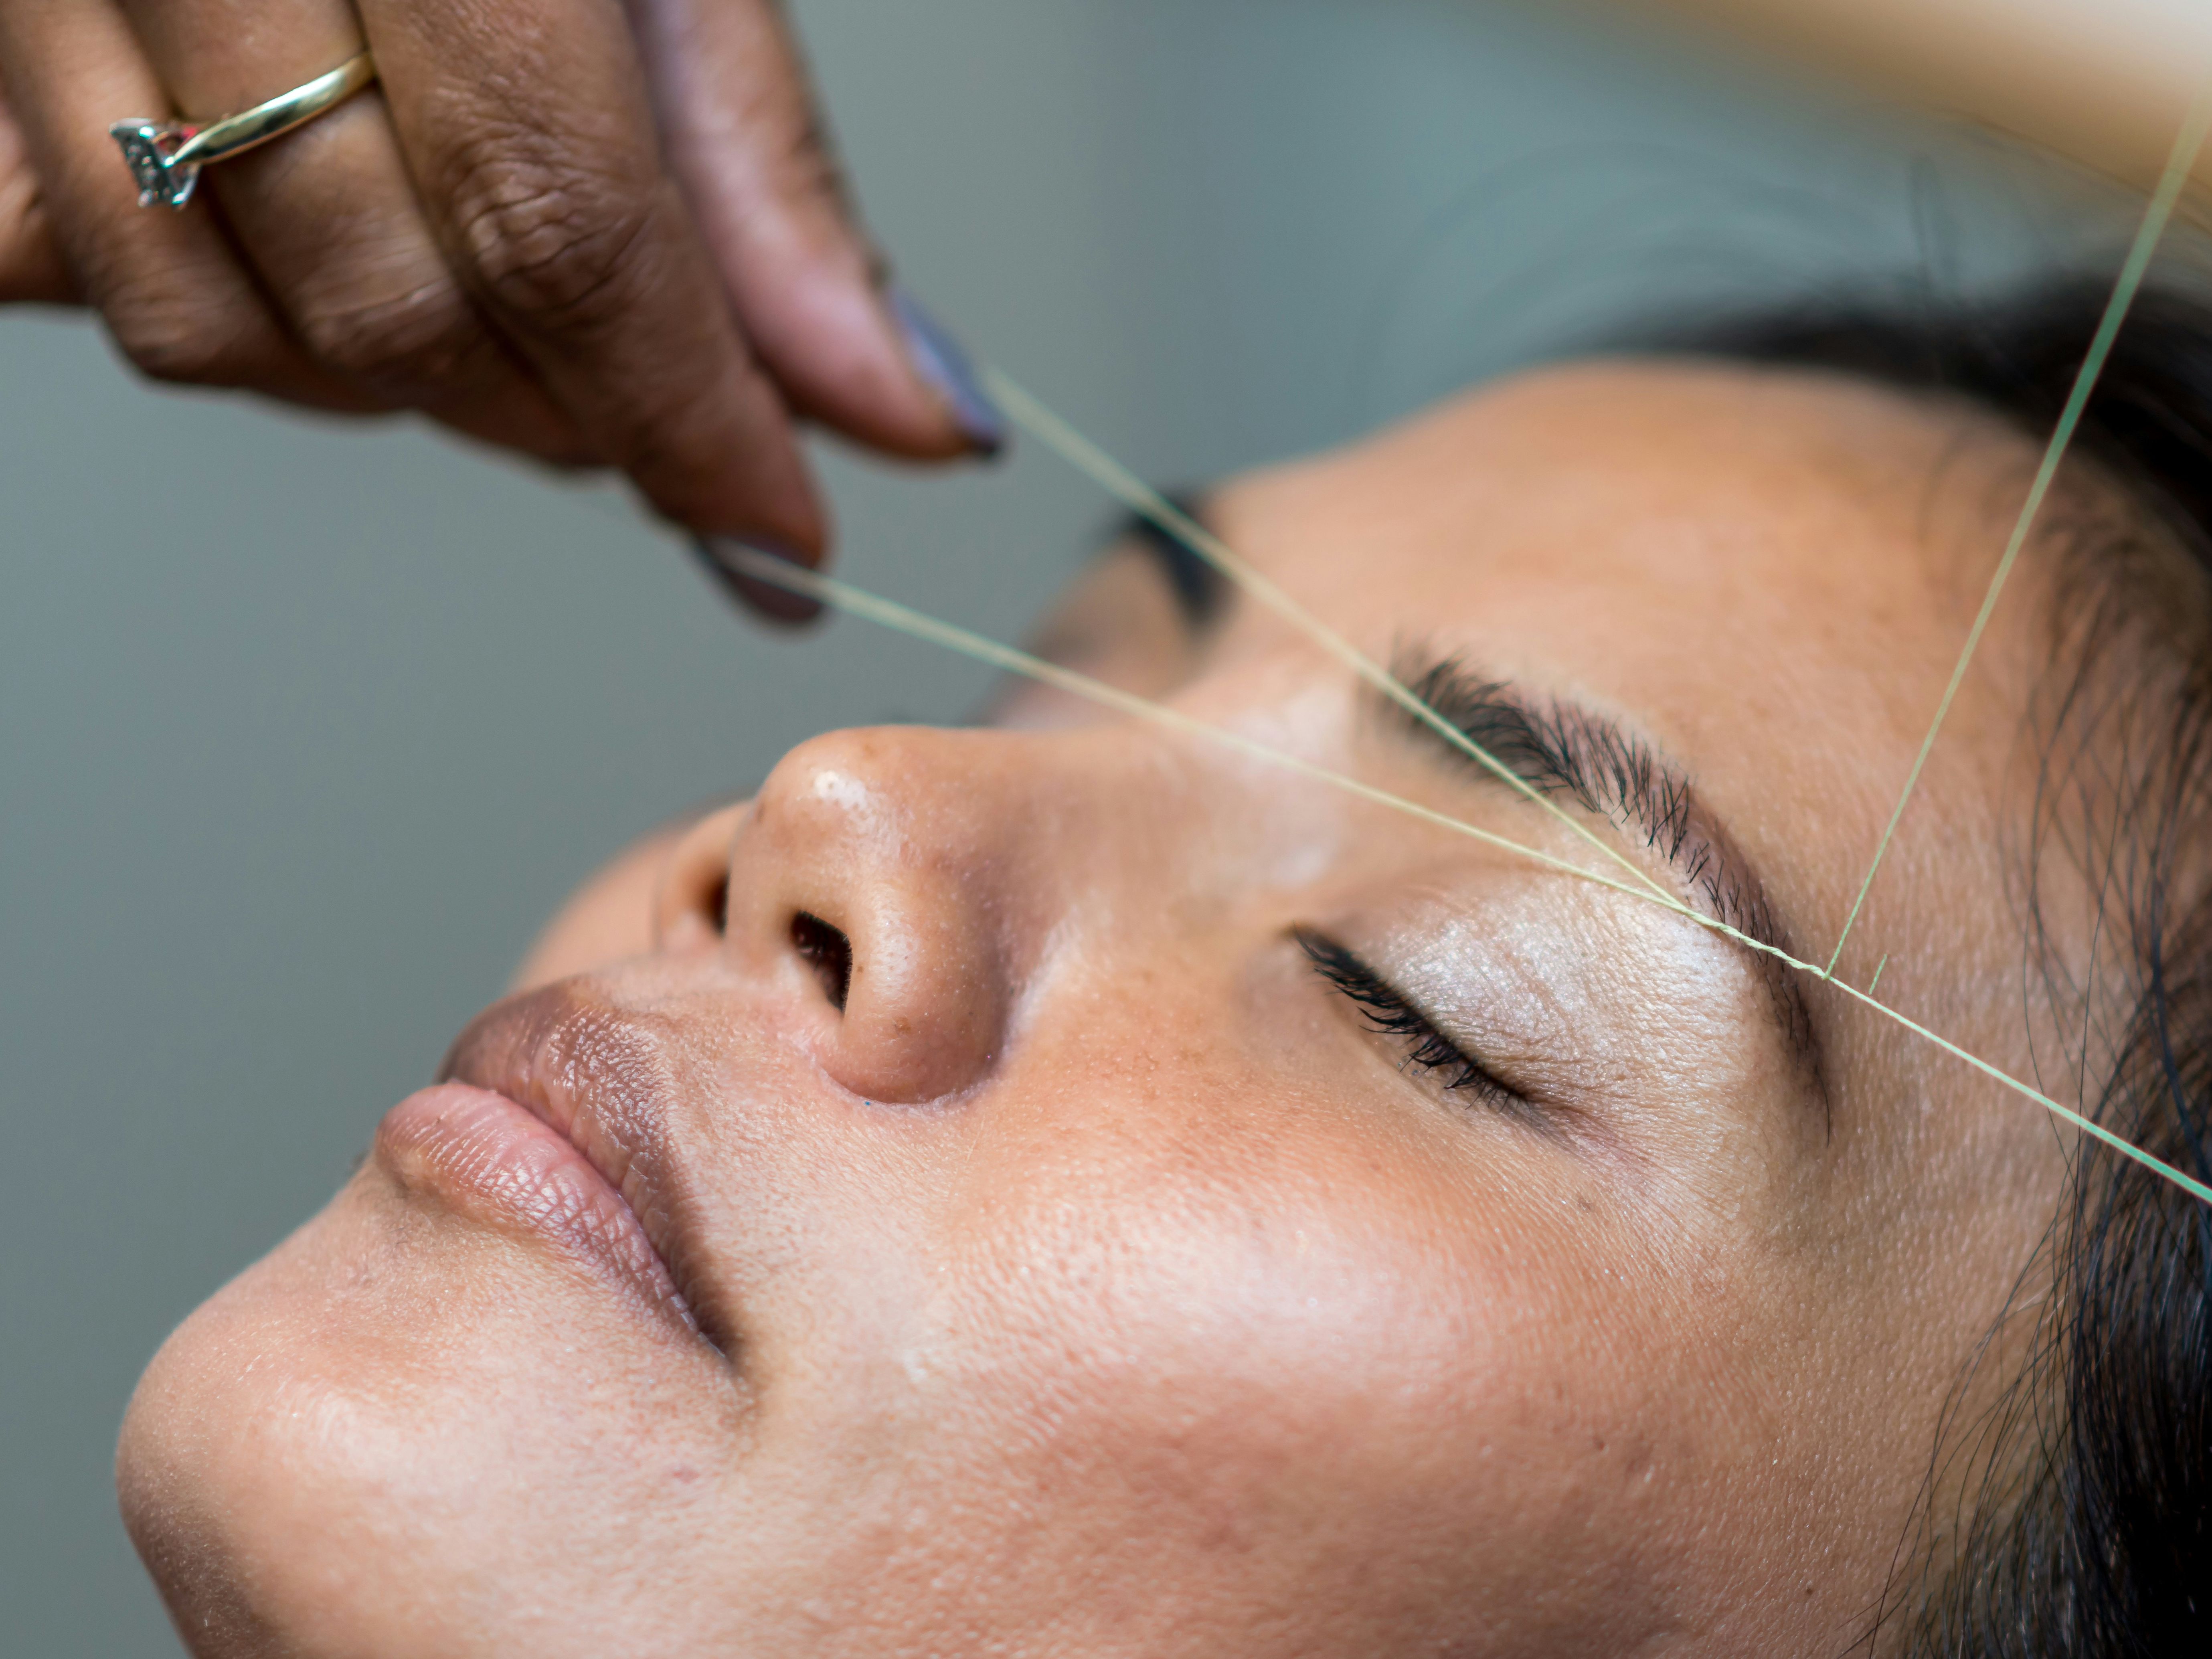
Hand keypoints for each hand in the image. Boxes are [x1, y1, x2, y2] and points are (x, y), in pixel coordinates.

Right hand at [0, 0, 1000, 586]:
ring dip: (394, 386)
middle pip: (389, 304)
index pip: (559, 222)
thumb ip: (765, 175)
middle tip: (667, 417)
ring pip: (209, 322)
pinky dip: (229, 309)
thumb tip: (899, 409)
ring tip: (507, 323)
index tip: (777, 525)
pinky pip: (56, 255)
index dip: (683, 416)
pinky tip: (335, 254)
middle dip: (563, 416)